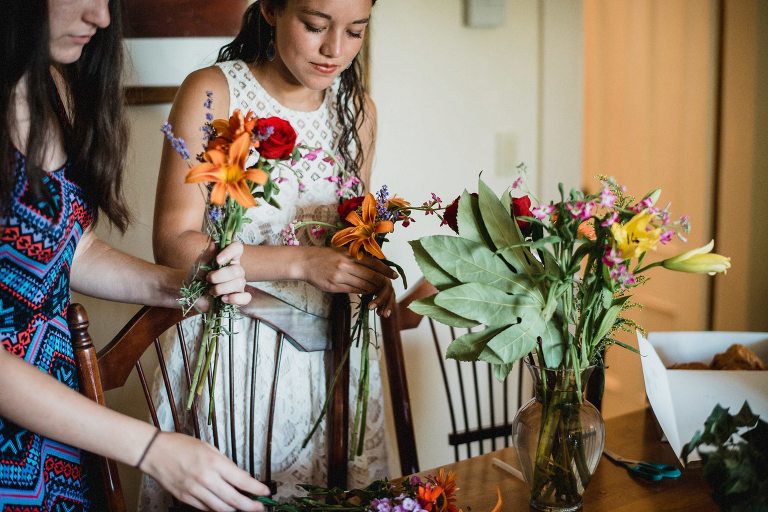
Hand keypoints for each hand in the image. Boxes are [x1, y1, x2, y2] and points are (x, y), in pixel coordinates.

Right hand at [140, 432, 269, 510]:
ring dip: (235, 510)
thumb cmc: (181, 445)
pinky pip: (206, 508)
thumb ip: (225, 463)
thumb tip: (239, 477)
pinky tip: (225, 507)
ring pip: (221, 508)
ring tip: (245, 509)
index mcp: (214, 463)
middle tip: (260, 507)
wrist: (154, 452)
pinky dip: (217, 509)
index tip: (265, 491)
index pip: (242, 480)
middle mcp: (206, 479)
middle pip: (234, 499)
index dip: (256, 488)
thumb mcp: (209, 448)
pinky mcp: (185, 498)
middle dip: (250, 506)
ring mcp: (195, 491)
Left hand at [198, 242, 251, 306]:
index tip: (218, 260)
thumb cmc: (195, 278)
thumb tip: (214, 244)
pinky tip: (223, 299)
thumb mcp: (198, 266)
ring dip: (222, 288)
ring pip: (240, 283)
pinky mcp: (237, 298)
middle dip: (221, 276)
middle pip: (238, 270)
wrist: (190, 295)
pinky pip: (246, 298)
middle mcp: (235, 270)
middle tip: (208, 280)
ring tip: (211, 291)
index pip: (237, 248)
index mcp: (227, 258)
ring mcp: (237, 284)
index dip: (230, 252)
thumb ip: (207, 255)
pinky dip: (235, 299)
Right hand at [299, 247, 397, 316]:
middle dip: (381, 283)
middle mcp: (346, 265)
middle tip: (386, 286)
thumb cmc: (324, 256)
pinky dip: (361, 292)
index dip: (386, 270)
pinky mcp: (334, 287)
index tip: (394, 275)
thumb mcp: (341, 252)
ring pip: (363, 286)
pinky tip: (363, 291)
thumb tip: (372, 268)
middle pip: (371, 277)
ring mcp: (340, 277)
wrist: (305, 262)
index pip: (373, 263)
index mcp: (350, 255)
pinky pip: (353, 291)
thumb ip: (356, 259)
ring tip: (375, 290)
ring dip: (371, 289)